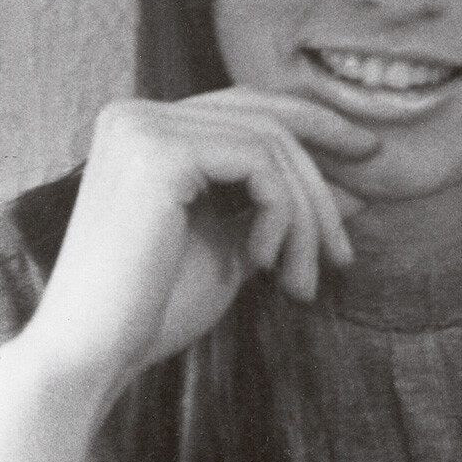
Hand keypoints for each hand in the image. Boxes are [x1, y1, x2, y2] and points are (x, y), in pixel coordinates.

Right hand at [19, 88, 376, 415]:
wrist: (91, 353)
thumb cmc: (153, 309)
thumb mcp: (232, 248)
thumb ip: (281, 210)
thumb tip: (356, 190)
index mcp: (145, 128)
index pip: (249, 107)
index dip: (316, 124)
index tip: (370, 159)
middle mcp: (138, 112)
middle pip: (267, 120)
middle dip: (322, 182)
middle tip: (346, 254)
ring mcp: (144, 126)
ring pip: (271, 144)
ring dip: (305, 219)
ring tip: (302, 282)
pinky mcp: (158, 152)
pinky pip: (259, 164)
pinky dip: (281, 217)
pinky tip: (264, 266)